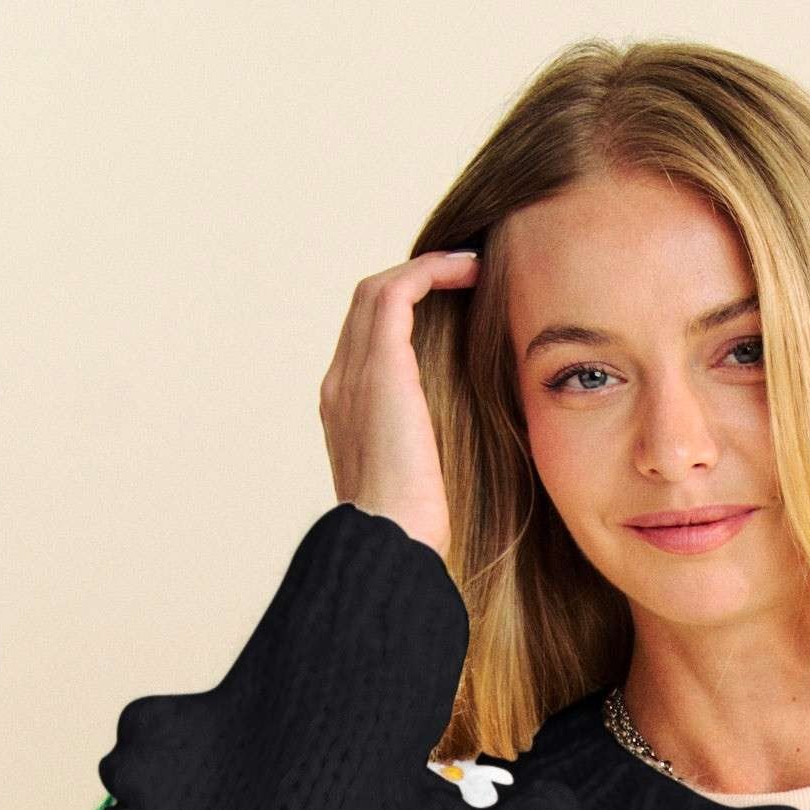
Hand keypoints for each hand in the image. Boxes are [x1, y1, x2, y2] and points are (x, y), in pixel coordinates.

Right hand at [318, 250, 480, 555]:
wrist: (390, 544)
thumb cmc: (412, 533)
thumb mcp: (419, 484)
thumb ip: (428, 453)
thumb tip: (470, 451)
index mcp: (345, 413)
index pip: (365, 344)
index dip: (404, 318)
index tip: (450, 312)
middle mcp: (340, 385)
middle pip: (366, 309)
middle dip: (412, 284)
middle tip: (462, 278)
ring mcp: (353, 373)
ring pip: (378, 292)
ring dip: (424, 270)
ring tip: (469, 265)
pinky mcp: (380, 367)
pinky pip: (397, 292)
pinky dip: (429, 272)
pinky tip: (466, 269)